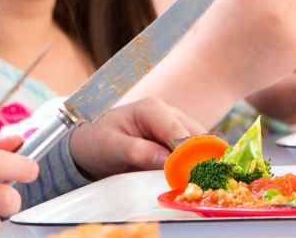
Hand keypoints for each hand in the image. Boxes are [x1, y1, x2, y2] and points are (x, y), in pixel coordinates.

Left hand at [70, 97, 203, 179]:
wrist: (92, 145)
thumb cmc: (99, 143)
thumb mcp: (111, 147)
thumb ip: (137, 152)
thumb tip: (166, 160)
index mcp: (152, 109)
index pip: (178, 131)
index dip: (189, 154)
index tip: (191, 177)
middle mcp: (170, 114)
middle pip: (198, 136)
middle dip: (201, 160)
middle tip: (201, 185)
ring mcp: (177, 127)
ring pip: (203, 145)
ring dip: (202, 165)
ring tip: (200, 187)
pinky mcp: (180, 141)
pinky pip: (197, 154)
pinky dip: (198, 168)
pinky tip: (196, 183)